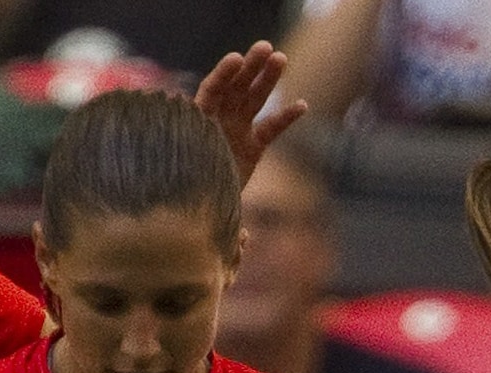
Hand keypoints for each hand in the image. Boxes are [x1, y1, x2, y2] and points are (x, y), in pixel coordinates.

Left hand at [194, 41, 307, 184]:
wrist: (197, 207)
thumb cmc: (188, 192)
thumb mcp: (190, 180)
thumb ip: (198, 167)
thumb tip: (219, 189)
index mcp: (199, 122)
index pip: (211, 91)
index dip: (223, 74)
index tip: (236, 59)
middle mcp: (218, 121)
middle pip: (236, 88)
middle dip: (251, 67)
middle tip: (266, 47)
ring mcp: (237, 132)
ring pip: (254, 100)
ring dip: (268, 79)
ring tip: (281, 58)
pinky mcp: (253, 147)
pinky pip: (271, 128)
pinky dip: (286, 117)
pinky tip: (303, 105)